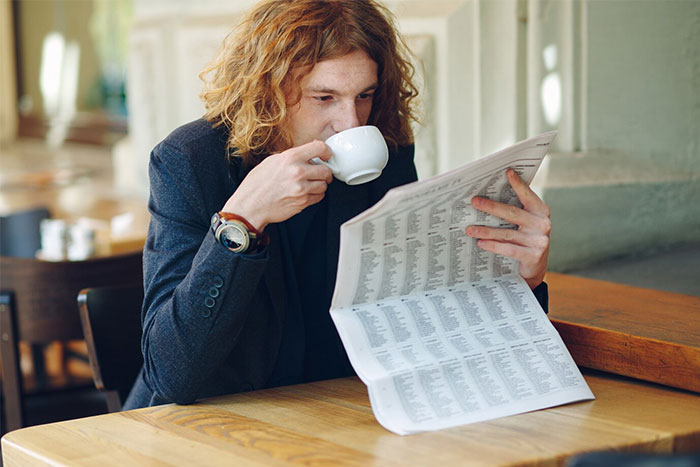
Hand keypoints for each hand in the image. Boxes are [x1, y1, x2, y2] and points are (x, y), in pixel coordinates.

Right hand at [221, 140, 333, 230]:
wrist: (250, 206)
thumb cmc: (256, 185)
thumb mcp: (271, 161)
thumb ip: (291, 157)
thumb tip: (307, 154)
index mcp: (290, 158)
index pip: (319, 148)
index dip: (326, 152)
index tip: (326, 156)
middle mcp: (297, 172)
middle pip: (326, 170)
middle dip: (324, 172)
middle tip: (319, 174)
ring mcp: (301, 188)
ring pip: (324, 185)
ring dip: (319, 185)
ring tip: (310, 185)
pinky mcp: (303, 202)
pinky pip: (319, 197)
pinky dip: (316, 195)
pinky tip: (306, 193)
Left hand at [465, 169, 550, 288]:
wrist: (534, 268)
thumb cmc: (524, 239)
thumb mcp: (523, 224)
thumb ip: (513, 211)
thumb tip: (486, 197)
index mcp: (541, 211)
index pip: (528, 195)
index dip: (518, 184)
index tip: (507, 172)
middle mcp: (543, 224)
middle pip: (513, 213)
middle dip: (492, 207)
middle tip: (474, 202)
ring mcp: (539, 240)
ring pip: (507, 233)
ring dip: (486, 230)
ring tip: (469, 229)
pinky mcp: (534, 256)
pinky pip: (509, 249)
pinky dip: (493, 245)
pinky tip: (480, 243)